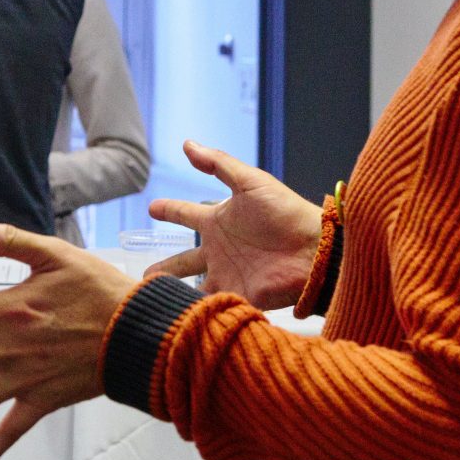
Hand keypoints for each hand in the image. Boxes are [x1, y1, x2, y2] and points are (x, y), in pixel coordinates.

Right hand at [145, 141, 322, 307]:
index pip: (185, 214)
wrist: (316, 251)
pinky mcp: (238, 296)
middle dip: (165, 268)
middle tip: (144, 275)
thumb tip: (187, 143)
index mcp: (218, 221)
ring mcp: (227, 274)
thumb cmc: (286, 212)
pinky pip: (210, 305)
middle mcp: (219, 250)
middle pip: (183, 261)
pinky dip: (194, 310)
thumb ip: (218, 164)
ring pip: (192, 288)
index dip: (168, 210)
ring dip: (175, 294)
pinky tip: (177, 317)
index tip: (152, 208)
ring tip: (155, 301)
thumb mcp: (251, 182)